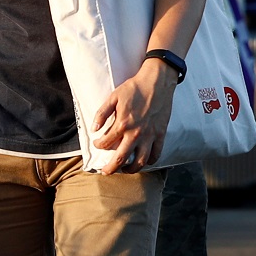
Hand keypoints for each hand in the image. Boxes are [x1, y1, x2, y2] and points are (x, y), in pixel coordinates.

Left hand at [91, 58, 177, 174]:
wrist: (156, 83)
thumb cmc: (134, 89)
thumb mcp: (113, 97)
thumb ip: (102, 114)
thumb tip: (94, 128)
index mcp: (122, 124)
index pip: (106, 143)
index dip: (98, 145)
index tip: (96, 144)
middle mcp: (136, 134)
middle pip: (121, 158)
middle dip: (111, 168)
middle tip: (106, 172)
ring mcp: (150, 136)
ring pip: (140, 161)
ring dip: (131, 169)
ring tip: (124, 170)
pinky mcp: (161, 135)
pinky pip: (156, 154)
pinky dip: (149, 161)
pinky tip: (143, 161)